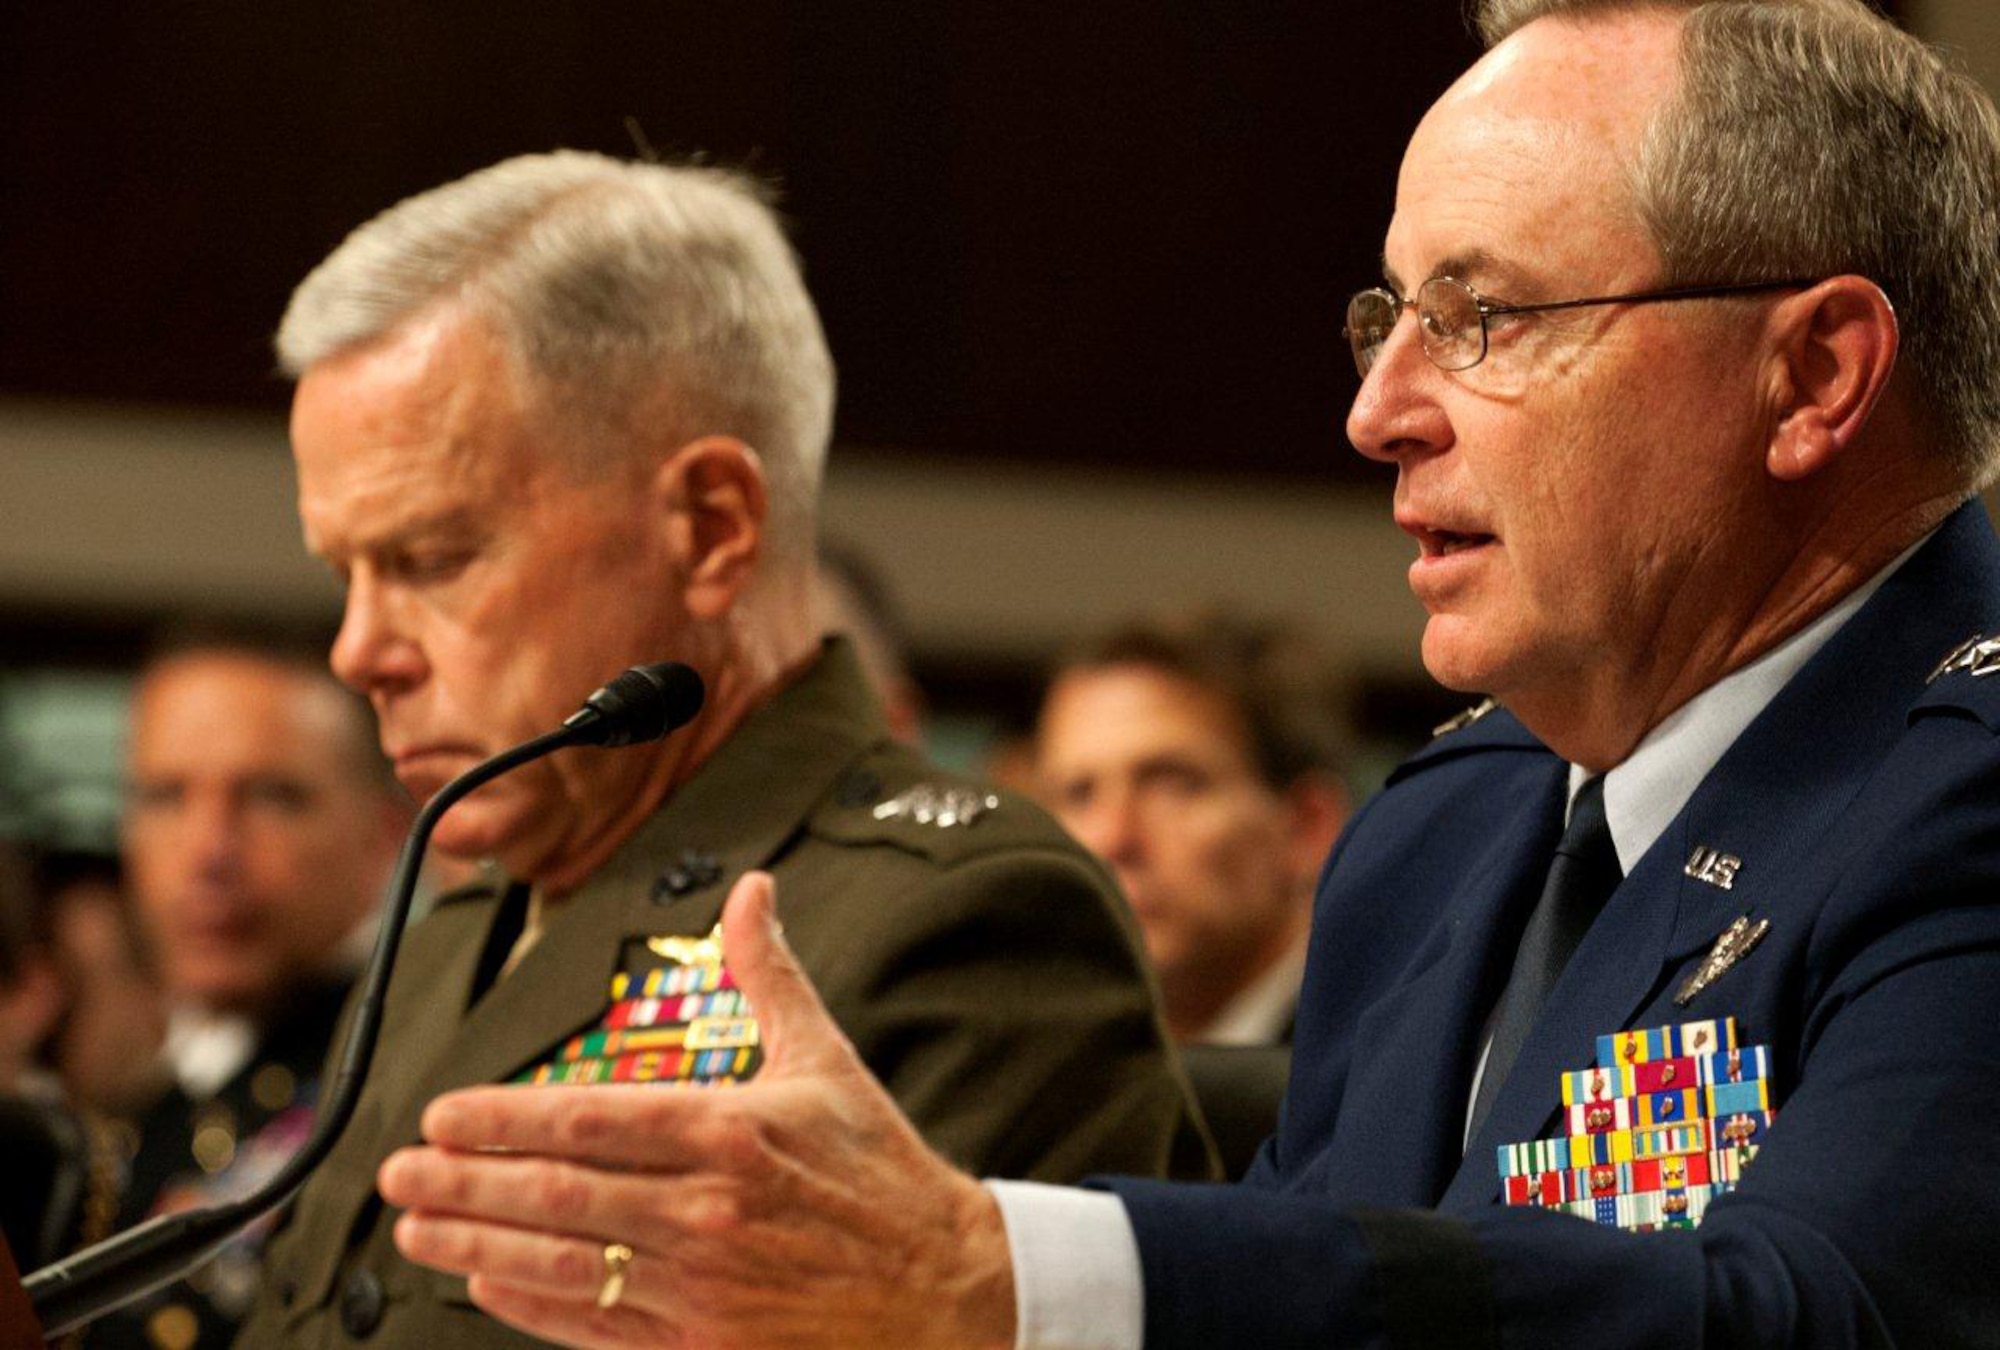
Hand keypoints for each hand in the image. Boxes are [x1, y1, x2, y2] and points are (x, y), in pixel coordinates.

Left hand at [378, 871, 1019, 1349]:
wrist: (942, 1290)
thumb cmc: (879, 1174)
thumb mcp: (828, 1061)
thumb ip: (771, 974)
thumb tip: (751, 889)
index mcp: (729, 1131)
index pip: (587, 1120)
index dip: (500, 1119)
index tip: (441, 1115)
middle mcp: (703, 1210)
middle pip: (551, 1195)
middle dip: (458, 1184)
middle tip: (392, 1174)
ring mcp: (697, 1288)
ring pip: (556, 1264)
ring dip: (471, 1246)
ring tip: (412, 1229)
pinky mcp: (698, 1346)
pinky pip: (591, 1326)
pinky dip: (526, 1308)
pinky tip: (482, 1287)